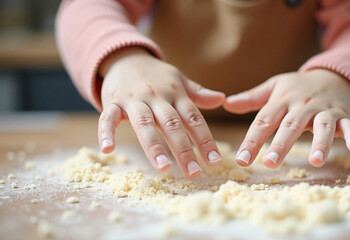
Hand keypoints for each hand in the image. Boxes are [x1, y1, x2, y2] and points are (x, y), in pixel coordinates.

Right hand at [97, 47, 224, 176]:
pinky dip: (106, 132)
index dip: (205, 139)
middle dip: (183, 149)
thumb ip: (198, 93)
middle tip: (194, 172)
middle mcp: (156, 97)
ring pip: (144, 124)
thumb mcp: (178, 80)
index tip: (215, 160)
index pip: (193, 118)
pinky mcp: (112, 102)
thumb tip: (221, 99)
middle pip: (172, 124)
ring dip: (153, 146)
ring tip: (164, 168)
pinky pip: (108, 118)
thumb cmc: (156, 75)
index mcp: (175, 93)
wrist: (124, 57)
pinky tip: (108, 150)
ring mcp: (133, 100)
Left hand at [223, 69, 349, 167]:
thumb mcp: (274, 87)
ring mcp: (324, 110)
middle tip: (269, 163)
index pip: (264, 121)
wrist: (332, 75)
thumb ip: (251, 98)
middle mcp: (303, 105)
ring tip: (315, 162)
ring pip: (322, 127)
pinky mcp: (343, 115)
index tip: (241, 160)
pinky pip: (349, 126)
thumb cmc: (297, 87)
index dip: (252, 141)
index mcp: (282, 100)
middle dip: (281, 145)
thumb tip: (225, 103)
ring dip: (320, 143)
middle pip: (290, 126)